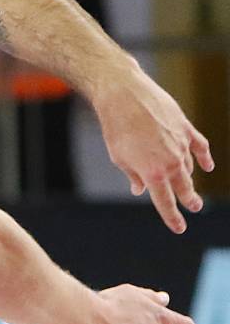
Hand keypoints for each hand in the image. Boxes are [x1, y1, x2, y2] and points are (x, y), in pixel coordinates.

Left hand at [91, 63, 212, 232]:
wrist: (123, 95)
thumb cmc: (116, 127)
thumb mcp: (119, 157)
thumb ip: (134, 176)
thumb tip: (140, 189)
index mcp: (153, 173)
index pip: (166, 202)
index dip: (172, 217)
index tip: (180, 228)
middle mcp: (171, 162)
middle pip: (184, 187)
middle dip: (189, 199)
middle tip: (195, 207)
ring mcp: (181, 144)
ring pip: (189, 167)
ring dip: (188, 177)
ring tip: (187, 183)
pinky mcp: (185, 128)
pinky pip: (200, 146)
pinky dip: (204, 157)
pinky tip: (208, 165)